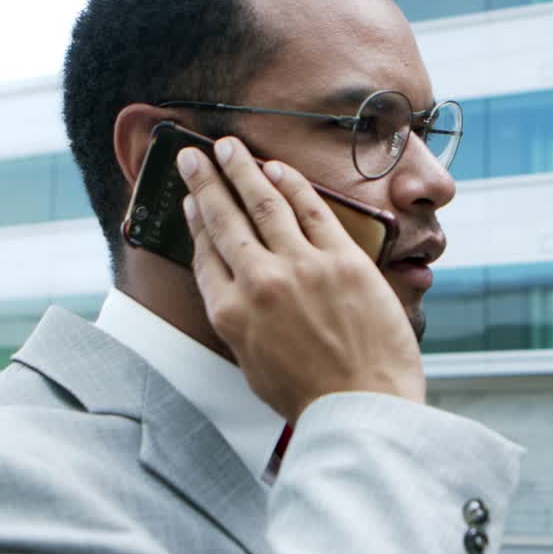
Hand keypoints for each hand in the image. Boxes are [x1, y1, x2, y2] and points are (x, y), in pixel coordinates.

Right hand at [176, 136, 424, 421]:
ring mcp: (300, 267)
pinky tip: (276, 167)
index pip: (205, 254)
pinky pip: (311, 209)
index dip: (195, 221)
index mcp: (230, 314)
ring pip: (263, 203)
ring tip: (227, 146)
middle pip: (224, 220)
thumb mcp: (254, 364)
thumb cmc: (312, 396)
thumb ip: (241, 321)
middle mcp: (258, 283)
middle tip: (193, 156)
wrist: (362, 407)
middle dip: (205, 182)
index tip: (190, 201)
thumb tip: (238, 288)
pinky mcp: (341, 259)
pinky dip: (291, 183)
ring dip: (241, 169)